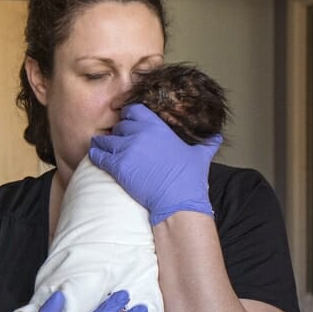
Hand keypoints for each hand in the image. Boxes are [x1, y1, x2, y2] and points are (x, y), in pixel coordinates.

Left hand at [88, 103, 221, 225]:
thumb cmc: (189, 179)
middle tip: (120, 141)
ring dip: (105, 144)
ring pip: (106, 139)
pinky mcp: (117, 166)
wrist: (178, 201)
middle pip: (120, 125)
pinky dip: (95, 154)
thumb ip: (208, 143)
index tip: (130, 122)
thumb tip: (217, 137)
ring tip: (105, 149)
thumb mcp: (201, 157)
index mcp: (157, 127)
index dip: (130, 116)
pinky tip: (96, 155)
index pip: (134, 110)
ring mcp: (127, 149)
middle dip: (119, 132)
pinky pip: (98, 154)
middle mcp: (140, 134)